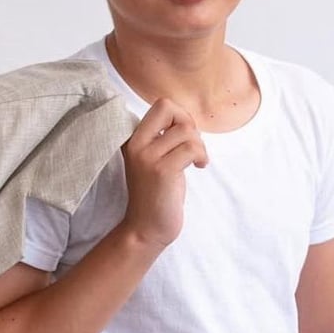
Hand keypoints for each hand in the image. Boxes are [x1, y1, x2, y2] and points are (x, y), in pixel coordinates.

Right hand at [121, 98, 207, 249]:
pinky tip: (198, 167)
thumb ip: (163, 138)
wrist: (146, 228)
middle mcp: (136, 144)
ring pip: (185, 131)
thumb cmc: (156, 194)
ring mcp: (147, 157)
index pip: (160, 105)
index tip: (183, 138)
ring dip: (199, 145)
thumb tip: (186, 118)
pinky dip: (201, 156)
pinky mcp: (162, 170)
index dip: (180, 116)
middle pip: (169, 107)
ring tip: (196, 161)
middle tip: (191, 146)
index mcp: (133, 139)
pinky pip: (190, 148)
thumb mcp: (154, 160)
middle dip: (188, 123)